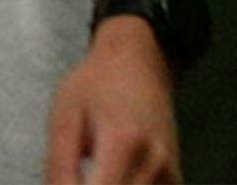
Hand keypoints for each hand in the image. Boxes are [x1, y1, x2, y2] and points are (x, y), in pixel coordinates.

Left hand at [46, 15, 180, 183]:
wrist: (140, 63)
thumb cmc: (95, 84)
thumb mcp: (64, 117)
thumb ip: (59, 165)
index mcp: (123, 142)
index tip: (63, 183)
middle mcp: (156, 163)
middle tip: (75, 174)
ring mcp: (171, 174)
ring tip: (91, 173)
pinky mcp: (176, 179)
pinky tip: (110, 177)